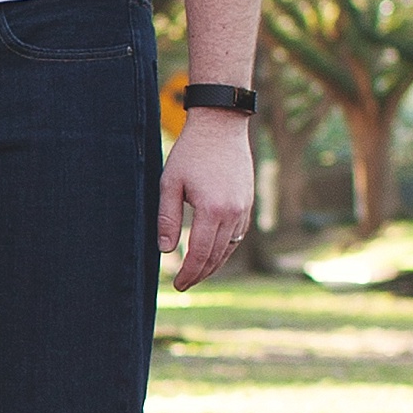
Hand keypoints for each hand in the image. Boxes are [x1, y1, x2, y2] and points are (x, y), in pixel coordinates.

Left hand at [158, 111, 254, 290]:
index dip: (188, 273)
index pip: (199, 253)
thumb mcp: (170, 182)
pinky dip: (224, 250)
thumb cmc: (191, 153)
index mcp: (212, 210)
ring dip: (213, 265)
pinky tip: (212, 253)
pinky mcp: (247, 204)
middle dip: (199, 274)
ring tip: (196, 274)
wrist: (221, 127)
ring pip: (229, 249)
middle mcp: (232, 214)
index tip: (177, 285)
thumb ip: (167, 218)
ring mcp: (243, 209)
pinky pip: (237, 236)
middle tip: (184, 285)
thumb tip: (165, 251)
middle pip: (216, 256)